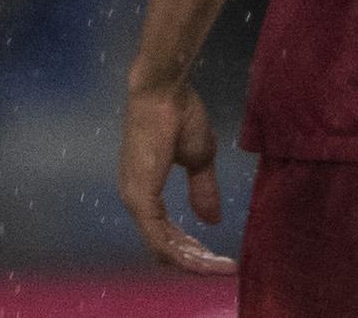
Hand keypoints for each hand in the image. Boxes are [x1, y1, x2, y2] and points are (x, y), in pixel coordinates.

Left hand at [118, 78, 236, 275]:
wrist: (166, 91)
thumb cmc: (179, 117)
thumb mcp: (199, 159)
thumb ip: (201, 189)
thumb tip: (210, 220)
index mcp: (143, 189)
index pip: (164, 233)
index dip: (191, 251)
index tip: (219, 260)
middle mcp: (133, 197)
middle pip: (163, 245)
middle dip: (195, 260)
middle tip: (224, 266)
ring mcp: (134, 196)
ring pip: (162, 246)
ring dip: (193, 260)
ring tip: (222, 265)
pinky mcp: (140, 195)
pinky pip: (159, 237)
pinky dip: (184, 252)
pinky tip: (206, 259)